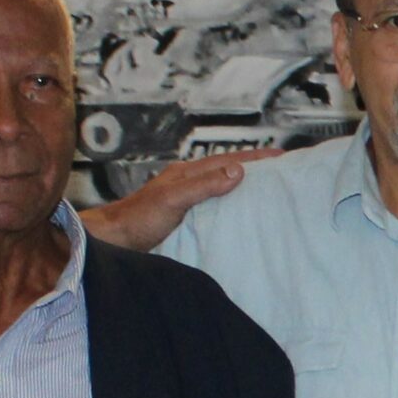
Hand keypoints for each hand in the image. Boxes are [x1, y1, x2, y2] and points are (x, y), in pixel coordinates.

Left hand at [79, 149, 273, 251]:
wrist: (113, 242)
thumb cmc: (138, 220)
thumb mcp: (173, 199)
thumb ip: (203, 185)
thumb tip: (238, 171)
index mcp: (188, 172)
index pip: (230, 160)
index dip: (257, 158)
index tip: (283, 156)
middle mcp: (188, 182)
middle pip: (228, 169)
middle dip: (255, 167)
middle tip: (283, 170)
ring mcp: (185, 199)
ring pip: (222, 185)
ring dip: (244, 184)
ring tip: (268, 190)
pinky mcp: (183, 217)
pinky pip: (215, 204)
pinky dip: (231, 203)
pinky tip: (239, 214)